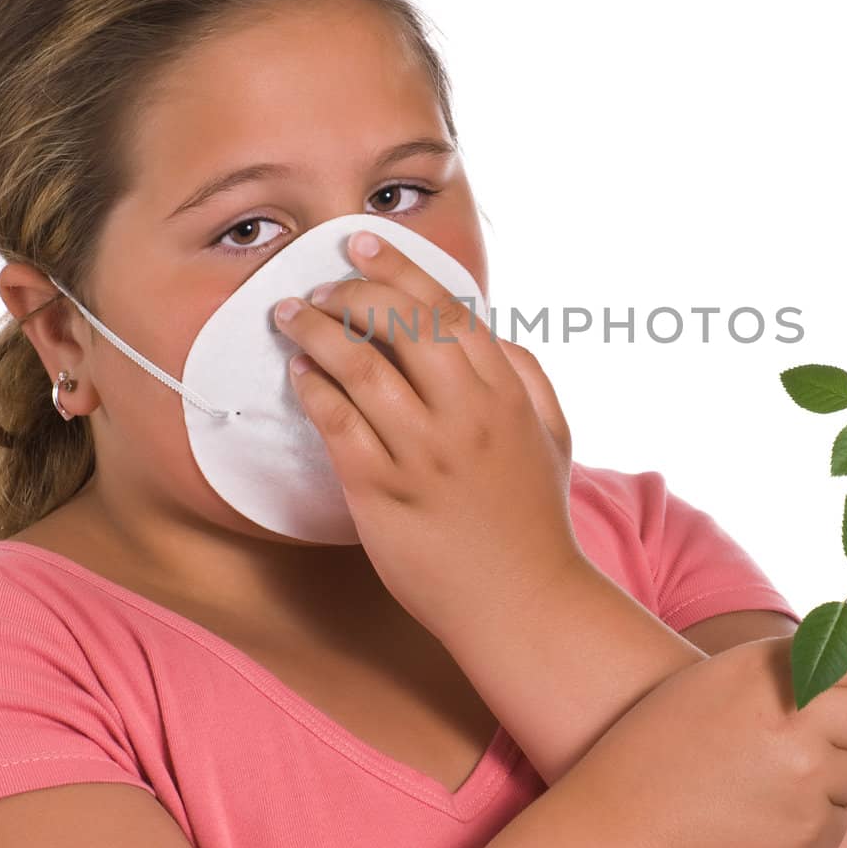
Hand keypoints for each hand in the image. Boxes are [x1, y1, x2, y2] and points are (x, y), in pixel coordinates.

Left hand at [273, 229, 582, 641]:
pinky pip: (337, 423)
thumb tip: (490, 332)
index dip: (400, 268)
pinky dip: (313, 388)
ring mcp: (422, 453)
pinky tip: (299, 373)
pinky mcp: (382, 492)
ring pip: (361, 366)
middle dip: (353, 290)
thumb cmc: (534, 521)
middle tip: (323, 284)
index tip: (363, 244)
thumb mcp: (555, 436)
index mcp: (506, 394)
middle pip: (401, 323)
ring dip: (318, 331)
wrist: (521, 603)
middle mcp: (465, 415)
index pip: (447, 308)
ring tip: (291, 316)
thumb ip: (527, 375)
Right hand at [546, 634, 846, 847]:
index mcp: (775, 673)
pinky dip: (813, 819)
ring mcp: (808, 783)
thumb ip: (793, 667)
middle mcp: (799, 723)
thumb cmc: (665, 739)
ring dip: (837, 777)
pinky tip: (764, 810)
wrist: (622, 817)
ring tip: (778, 775)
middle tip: (836, 733)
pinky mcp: (807, 836)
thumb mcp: (724, 679)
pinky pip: (837, 822)